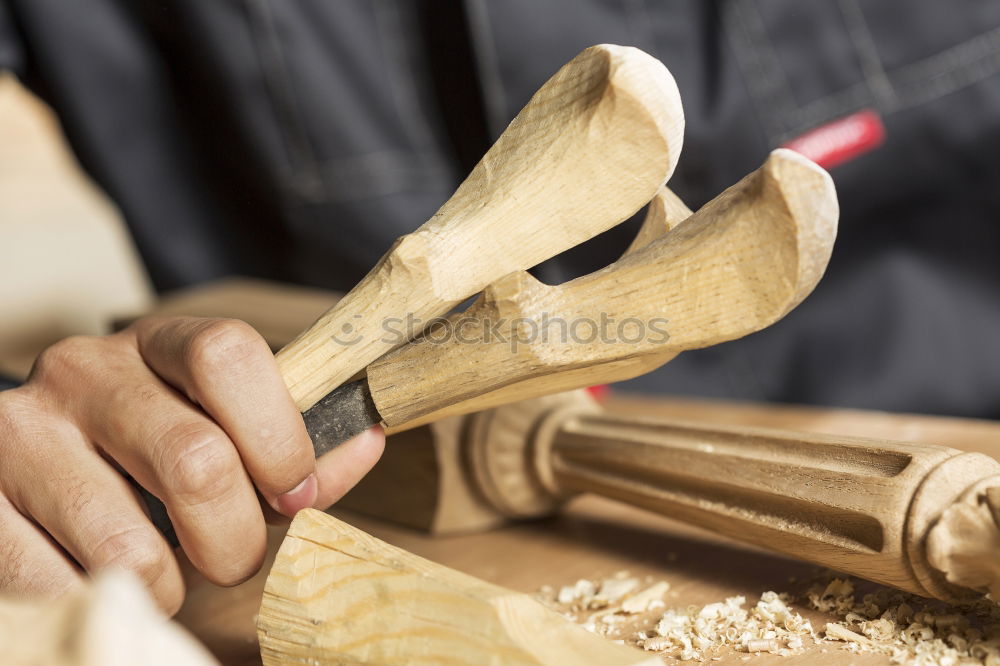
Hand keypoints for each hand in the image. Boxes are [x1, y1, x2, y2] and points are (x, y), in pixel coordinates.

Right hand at [0, 317, 384, 613]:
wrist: (33, 455)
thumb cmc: (151, 445)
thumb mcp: (222, 425)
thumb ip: (294, 442)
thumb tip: (365, 440)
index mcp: (157, 343)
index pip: (228, 353)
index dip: (279, 433)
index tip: (295, 491)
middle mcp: (84, 373)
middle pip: (195, 459)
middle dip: (236, 538)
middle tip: (235, 556)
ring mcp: (20, 434)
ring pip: (128, 543)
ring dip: (171, 584)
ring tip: (169, 572)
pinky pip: (59, 583)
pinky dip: (110, 602)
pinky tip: (113, 577)